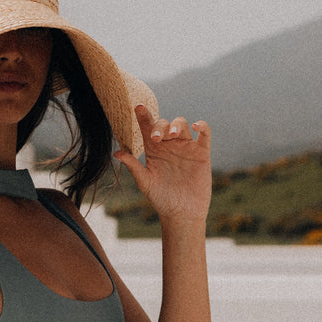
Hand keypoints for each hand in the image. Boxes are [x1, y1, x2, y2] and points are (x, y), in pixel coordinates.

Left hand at [116, 105, 211, 223]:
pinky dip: (202, 126)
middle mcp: (169, 145)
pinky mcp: (202, 153)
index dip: (143, 116)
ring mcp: (186, 147)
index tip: (138, 107)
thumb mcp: (145, 182)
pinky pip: (204, 134)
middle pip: (164, 124)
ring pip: (182, 124)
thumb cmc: (161, 199)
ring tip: (173, 134)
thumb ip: (133, 166)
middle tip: (155, 138)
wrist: (182, 214)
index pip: (147, 128)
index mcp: (154, 149)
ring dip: (176, 125)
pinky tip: (196, 126)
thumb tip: (116, 152)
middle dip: (159, 126)